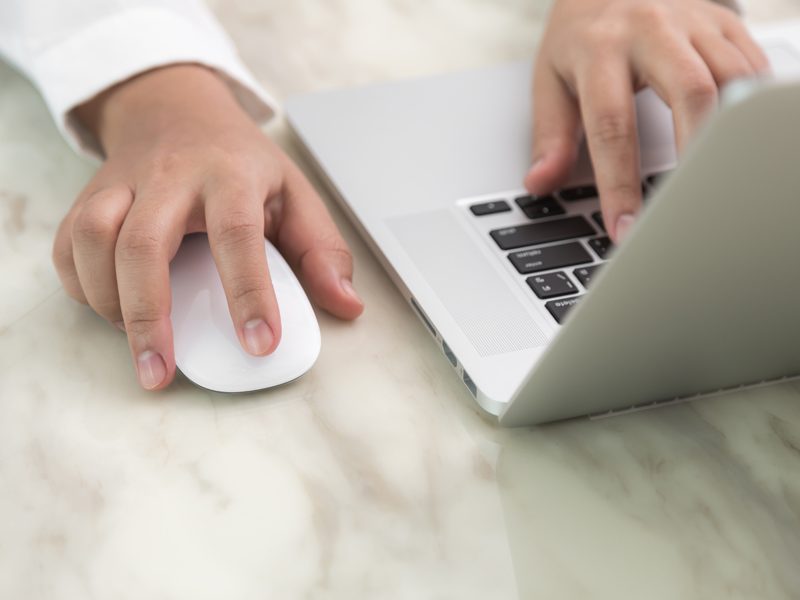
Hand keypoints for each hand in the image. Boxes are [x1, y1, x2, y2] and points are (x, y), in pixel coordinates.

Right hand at [53, 65, 363, 390]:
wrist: (177, 109)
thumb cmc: (239, 161)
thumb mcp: (294, 193)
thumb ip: (321, 250)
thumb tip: (346, 304)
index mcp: (230, 175)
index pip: (237, 234)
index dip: (248, 293)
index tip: (260, 345)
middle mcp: (170, 177)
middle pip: (144, 243)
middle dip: (149, 317)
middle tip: (161, 373)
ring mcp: (123, 184)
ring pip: (95, 240)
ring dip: (110, 303)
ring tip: (140, 342)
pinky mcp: (89, 197)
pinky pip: (70, 246)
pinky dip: (83, 287)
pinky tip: (113, 309)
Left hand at [524, 0, 768, 242]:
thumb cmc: (581, 33)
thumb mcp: (550, 78)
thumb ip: (550, 134)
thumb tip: (540, 183)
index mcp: (600, 48)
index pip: (611, 125)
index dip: (619, 184)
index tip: (624, 228)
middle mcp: (650, 30)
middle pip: (691, 92)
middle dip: (695, 154)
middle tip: (689, 208)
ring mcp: (694, 23)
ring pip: (733, 76)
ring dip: (733, 132)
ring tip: (722, 181)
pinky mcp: (724, 22)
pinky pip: (752, 65)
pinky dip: (752, 106)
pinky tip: (742, 144)